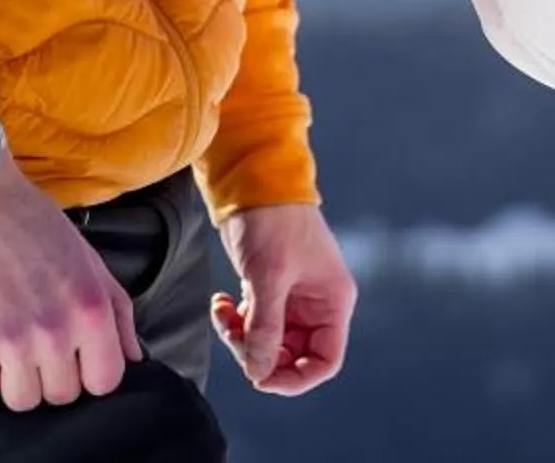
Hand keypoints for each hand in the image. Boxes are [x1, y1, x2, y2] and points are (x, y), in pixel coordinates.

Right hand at [0, 158, 141, 412]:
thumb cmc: (30, 221)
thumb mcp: (88, 258)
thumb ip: (118, 310)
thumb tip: (134, 357)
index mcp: (92, 310)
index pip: (106, 382)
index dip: (90, 373)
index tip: (76, 358)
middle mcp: (57, 332)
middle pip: (62, 396)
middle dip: (51, 374)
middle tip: (35, 343)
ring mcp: (12, 342)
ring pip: (22, 400)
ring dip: (15, 379)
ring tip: (7, 344)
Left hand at [212, 203, 356, 395]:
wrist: (252, 177)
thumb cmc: (273, 220)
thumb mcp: (269, 276)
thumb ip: (266, 328)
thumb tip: (259, 373)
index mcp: (333, 300)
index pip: (326, 360)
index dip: (297, 377)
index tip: (263, 377)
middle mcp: (317, 303)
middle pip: (294, 355)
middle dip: (262, 355)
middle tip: (236, 339)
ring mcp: (292, 297)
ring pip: (270, 342)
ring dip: (243, 338)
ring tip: (224, 314)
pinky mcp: (269, 288)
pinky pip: (254, 323)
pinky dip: (236, 321)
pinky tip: (221, 303)